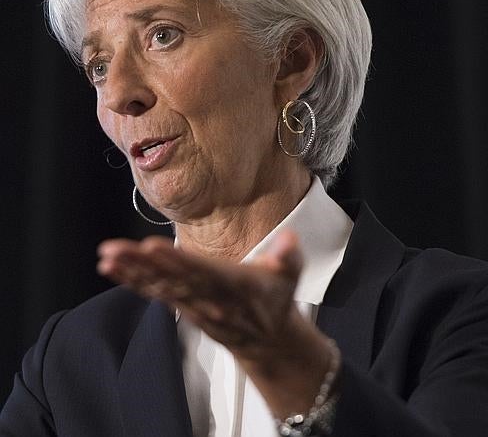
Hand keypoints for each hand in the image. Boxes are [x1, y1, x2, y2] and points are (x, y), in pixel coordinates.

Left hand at [97, 229, 302, 358]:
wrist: (267, 339)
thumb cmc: (275, 299)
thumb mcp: (290, 276)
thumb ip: (288, 257)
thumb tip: (290, 239)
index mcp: (234, 286)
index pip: (202, 272)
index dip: (177, 261)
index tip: (152, 247)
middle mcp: (209, 298)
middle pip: (172, 279)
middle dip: (141, 265)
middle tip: (114, 250)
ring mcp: (193, 304)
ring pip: (159, 286)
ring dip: (131, 272)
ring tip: (106, 258)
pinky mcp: (183, 306)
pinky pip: (155, 292)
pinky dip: (132, 281)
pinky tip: (112, 269)